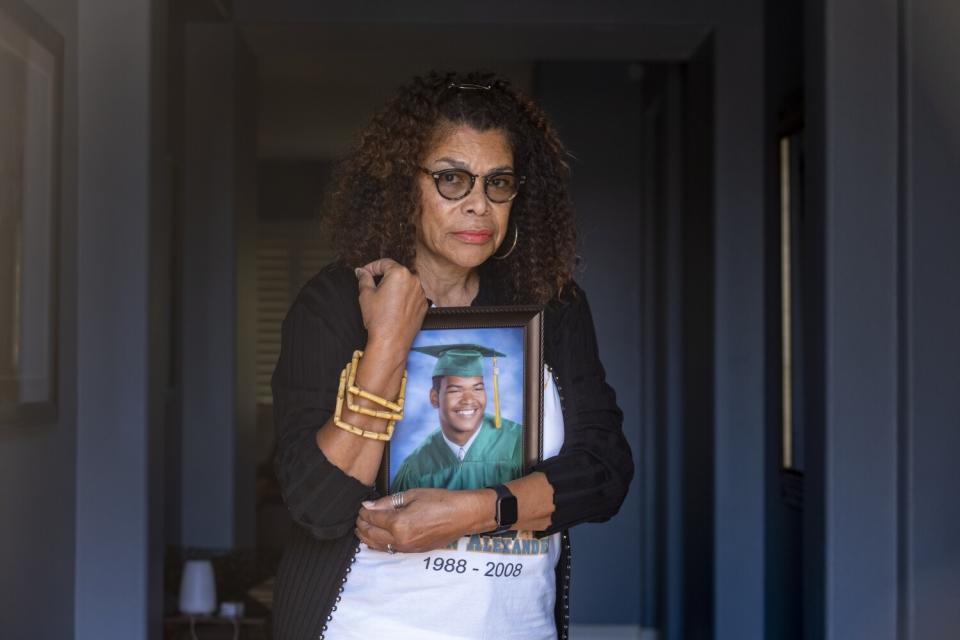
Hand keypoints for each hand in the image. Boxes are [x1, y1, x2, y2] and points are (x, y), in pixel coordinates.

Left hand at [354, 488, 490, 553]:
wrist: (462, 516)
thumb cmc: (440, 500)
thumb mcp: (412, 495)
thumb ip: (388, 502)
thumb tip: (369, 506)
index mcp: (399, 523)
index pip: (372, 518)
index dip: (364, 511)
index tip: (361, 505)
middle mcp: (400, 539)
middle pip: (371, 534)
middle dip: (361, 525)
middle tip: (358, 516)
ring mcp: (406, 548)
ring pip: (377, 546)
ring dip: (366, 537)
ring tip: (361, 528)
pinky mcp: (413, 552)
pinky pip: (389, 550)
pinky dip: (378, 544)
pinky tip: (375, 538)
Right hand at [356, 258, 427, 350]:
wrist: (392, 341)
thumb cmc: (378, 318)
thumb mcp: (366, 295)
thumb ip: (364, 278)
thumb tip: (361, 271)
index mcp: (399, 273)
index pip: (384, 263)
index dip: (371, 267)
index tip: (364, 273)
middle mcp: (414, 280)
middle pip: (396, 272)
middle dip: (383, 277)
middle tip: (371, 285)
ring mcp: (420, 293)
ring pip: (405, 284)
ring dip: (394, 287)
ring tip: (383, 298)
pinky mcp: (423, 305)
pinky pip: (412, 295)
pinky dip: (403, 297)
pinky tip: (393, 307)